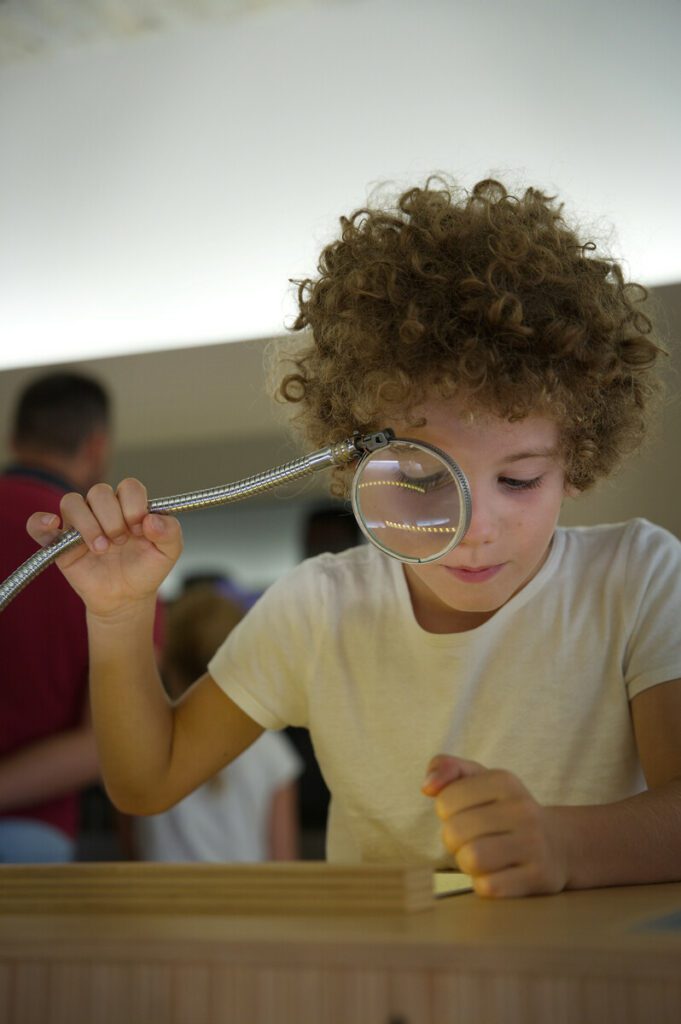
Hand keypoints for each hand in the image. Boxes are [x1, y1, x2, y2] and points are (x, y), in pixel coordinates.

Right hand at [26, 478, 182, 618]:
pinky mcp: (58, 542)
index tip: (140, 530)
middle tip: (121, 543)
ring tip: (101, 549)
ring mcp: (79, 524)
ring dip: (88, 524)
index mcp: (129, 505)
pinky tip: (53, 525)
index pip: (129, 487)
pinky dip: (40, 522)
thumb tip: (152, 519)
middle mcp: (103, 509)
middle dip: (113, 519)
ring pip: (72, 502)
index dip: (134, 506)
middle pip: (100, 492)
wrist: (126, 598)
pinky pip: (38, 524)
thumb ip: (170, 532)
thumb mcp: (169, 553)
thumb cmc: (146, 569)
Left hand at [422, 754, 569, 897]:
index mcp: (504, 781)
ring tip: (482, 857)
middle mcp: (522, 809)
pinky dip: (484, 884)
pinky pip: (488, 887)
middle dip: (454, 842)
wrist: (559, 844)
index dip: (446, 814)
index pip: (445, 801)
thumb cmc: (505, 810)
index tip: (464, 815)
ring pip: (471, 859)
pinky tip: (498, 874)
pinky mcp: (539, 876)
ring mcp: (534, 843)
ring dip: (467, 864)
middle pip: (455, 832)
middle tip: (471, 840)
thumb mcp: (480, 779)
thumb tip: (427, 787)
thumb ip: (447, 768)